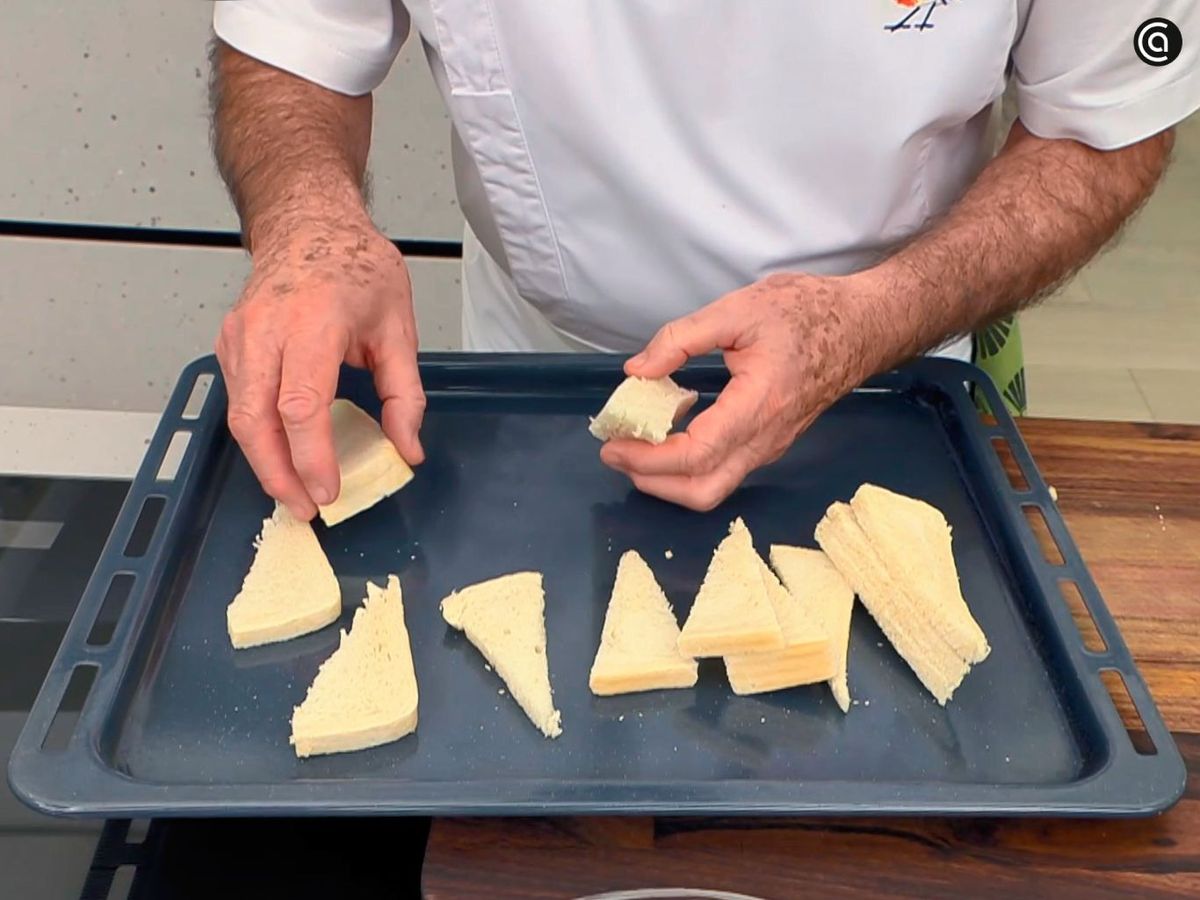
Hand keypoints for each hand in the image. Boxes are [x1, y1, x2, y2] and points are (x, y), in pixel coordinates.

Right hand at [216, 218, 424, 519]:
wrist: (308, 222)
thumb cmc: (355, 265)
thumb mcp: (398, 324)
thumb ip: (403, 392)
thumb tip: (407, 447)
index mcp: (313, 321)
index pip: (300, 405)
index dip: (310, 457)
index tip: (327, 490)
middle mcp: (266, 329)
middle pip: (255, 419)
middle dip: (277, 474)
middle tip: (307, 508)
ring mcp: (240, 336)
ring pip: (239, 415)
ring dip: (264, 462)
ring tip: (295, 493)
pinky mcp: (229, 344)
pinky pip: (237, 399)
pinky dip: (256, 436)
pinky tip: (281, 456)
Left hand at [600, 272, 886, 510]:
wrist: (860, 326)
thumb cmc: (806, 313)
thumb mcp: (738, 309)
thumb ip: (682, 338)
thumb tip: (637, 371)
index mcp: (758, 407)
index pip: (696, 454)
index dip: (648, 458)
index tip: (613, 444)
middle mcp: (765, 439)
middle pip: (703, 491)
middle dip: (652, 481)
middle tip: (616, 452)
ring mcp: (769, 446)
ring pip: (714, 487)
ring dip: (667, 477)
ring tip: (635, 444)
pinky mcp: (768, 443)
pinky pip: (724, 470)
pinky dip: (687, 464)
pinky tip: (668, 430)